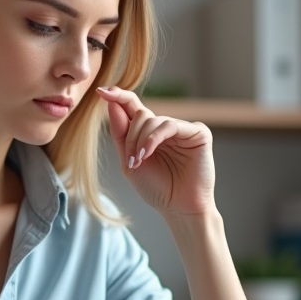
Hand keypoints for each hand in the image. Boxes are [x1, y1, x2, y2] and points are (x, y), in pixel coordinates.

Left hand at [97, 86, 215, 216]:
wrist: (178, 208)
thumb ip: (121, 134)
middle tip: (131, 158)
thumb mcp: (129, 161)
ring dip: (140, 140)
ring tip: (139, 160)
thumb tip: (110, 103)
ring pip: (153, 120)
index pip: (133, 107)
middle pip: (141, 113)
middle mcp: (166, 127)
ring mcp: (183, 129)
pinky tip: (147, 154)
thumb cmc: (156, 188)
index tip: (102, 91)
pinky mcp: (198, 133)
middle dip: (130, 135)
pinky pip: (170, 125)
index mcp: (149, 133)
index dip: (119, 97)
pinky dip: (154, 139)